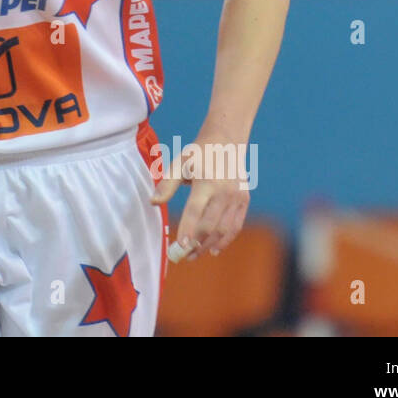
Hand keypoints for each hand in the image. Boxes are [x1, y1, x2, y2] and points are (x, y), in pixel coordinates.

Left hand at [150, 134, 250, 262]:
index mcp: (207, 181)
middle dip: (196, 243)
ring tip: (194, 255)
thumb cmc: (198, 153)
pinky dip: (225, 240)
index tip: (180, 245)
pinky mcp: (244, 200)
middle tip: (182, 255)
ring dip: (209, 245)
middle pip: (211, 224)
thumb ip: (167, 184)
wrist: (227, 141)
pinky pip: (236, 225)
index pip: (196, 211)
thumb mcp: (179, 163)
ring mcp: (237, 197)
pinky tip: (213, 249)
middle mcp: (224, 191)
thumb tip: (153, 202)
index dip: (188, 229)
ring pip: (224, 229)